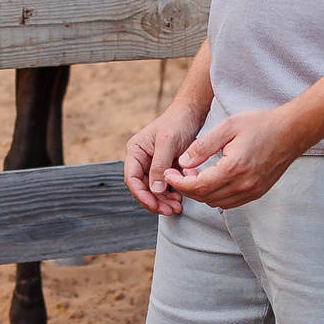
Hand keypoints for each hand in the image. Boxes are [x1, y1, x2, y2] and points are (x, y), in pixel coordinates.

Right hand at [125, 98, 207, 216]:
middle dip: (154, 201)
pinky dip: (171, 193)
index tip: (154, 205)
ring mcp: (153, 164)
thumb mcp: (167, 142)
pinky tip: (180, 198)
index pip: (132, 179)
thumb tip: (154, 190)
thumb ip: (159, 166)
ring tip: (177, 207)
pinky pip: (165, 185)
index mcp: (136, 151)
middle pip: (143, 187)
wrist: (192, 113)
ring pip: (154, 189)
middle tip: (169, 210)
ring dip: (164, 200)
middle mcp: (141, 159)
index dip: (141, 195)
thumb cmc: (177, 122)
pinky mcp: (165, 167)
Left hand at [161, 106, 311, 209]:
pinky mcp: (257, 193)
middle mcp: (243, 185)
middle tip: (178, 172)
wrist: (292, 131)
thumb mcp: (228, 127)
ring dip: (200, 192)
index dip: (179, 182)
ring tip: (194, 174)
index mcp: (233, 168)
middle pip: (205, 197)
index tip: (168, 173)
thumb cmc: (260, 124)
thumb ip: (203, 145)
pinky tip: (211, 179)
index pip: (198, 186)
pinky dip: (215, 195)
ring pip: (216, 202)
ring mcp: (252, 191)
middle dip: (186, 187)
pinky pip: (229, 202)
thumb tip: (183, 161)